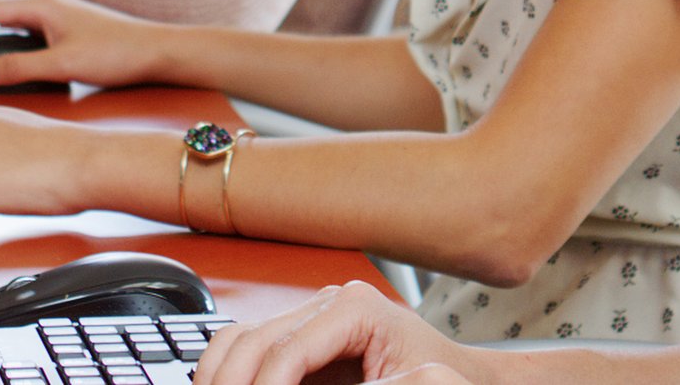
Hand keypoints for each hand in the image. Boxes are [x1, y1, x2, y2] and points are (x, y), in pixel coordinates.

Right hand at [0, 0, 179, 89]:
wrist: (159, 50)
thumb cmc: (119, 52)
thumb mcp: (63, 65)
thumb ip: (19, 68)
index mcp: (42, 5)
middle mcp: (48, 2)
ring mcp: (58, 13)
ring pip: (8, 18)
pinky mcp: (68, 26)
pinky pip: (24, 27)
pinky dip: (3, 38)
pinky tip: (1, 57)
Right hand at [196, 282, 484, 384]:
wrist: (458, 376)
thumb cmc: (441, 379)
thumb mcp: (405, 384)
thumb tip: (287, 381)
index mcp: (357, 308)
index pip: (288, 350)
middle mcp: (329, 302)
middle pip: (255, 340)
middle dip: (233, 380)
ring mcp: (311, 314)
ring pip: (241, 338)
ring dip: (221, 373)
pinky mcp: (301, 333)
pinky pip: (249, 344)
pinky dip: (230, 369)